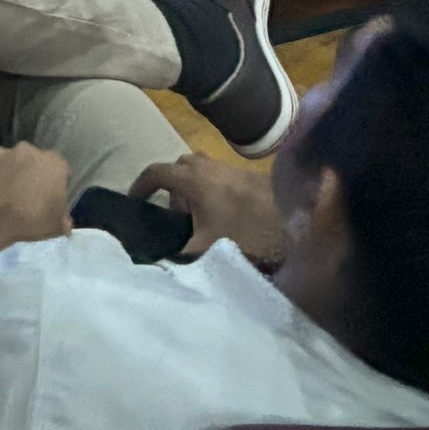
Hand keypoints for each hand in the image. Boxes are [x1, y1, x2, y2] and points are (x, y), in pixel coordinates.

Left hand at [0, 144, 71, 249]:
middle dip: (28, 171)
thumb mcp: (55, 226)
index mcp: (51, 163)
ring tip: (0, 193)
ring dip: (4, 172)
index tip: (48, 194)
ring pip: (4, 160)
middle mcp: (24, 150)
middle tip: (24, 193)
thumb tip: (65, 221)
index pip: (58, 167)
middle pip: (30, 158)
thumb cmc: (27, 222)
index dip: (54, 180)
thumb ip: (63, 219)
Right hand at [130, 157, 284, 263]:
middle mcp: (205, 165)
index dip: (140, 186)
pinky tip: (221, 215)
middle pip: (177, 168)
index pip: (154, 172)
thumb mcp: (209, 246)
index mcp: (191, 178)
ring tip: (198, 217)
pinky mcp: (242, 173)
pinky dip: (209, 189)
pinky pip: (215, 175)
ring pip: (198, 170)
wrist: (293, 215)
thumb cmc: (246, 228)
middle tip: (173, 214)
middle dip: (170, 187)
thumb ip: (181, 255)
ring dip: (191, 187)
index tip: (135, 202)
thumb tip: (156, 264)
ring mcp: (224, 166)